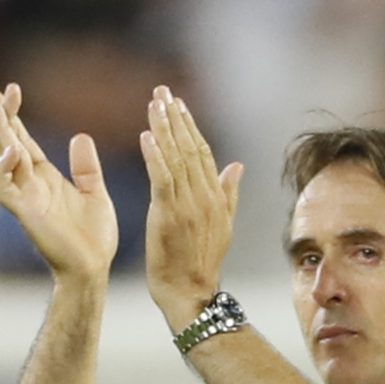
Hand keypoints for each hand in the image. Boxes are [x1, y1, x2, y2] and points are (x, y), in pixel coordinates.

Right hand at [0, 84, 117, 281]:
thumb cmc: (94, 236)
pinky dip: (3, 169)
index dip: (15, 116)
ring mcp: (25, 197)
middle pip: (7, 143)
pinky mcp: (24, 213)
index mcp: (46, 177)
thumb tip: (80, 136)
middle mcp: (30, 184)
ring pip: (0, 160)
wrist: (93, 268)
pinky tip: (13, 151)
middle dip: (1, 119)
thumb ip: (85, 167)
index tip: (12, 90)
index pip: (24, 139)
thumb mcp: (94, 192)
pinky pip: (3, 189)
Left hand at [140, 86, 243, 330]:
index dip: (189, 125)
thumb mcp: (222, 224)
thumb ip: (229, 192)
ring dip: (163, 128)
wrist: (190, 291)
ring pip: (175, 158)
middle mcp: (204, 196)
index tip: (178, 103)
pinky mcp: (168, 214)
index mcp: (215, 196)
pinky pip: (162, 179)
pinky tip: (147, 136)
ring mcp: (188, 204)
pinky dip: (155, 156)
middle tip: (162, 91)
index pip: (202, 152)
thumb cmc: (200, 261)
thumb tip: (237, 164)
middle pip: (189, 147)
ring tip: (153, 104)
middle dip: (175, 117)